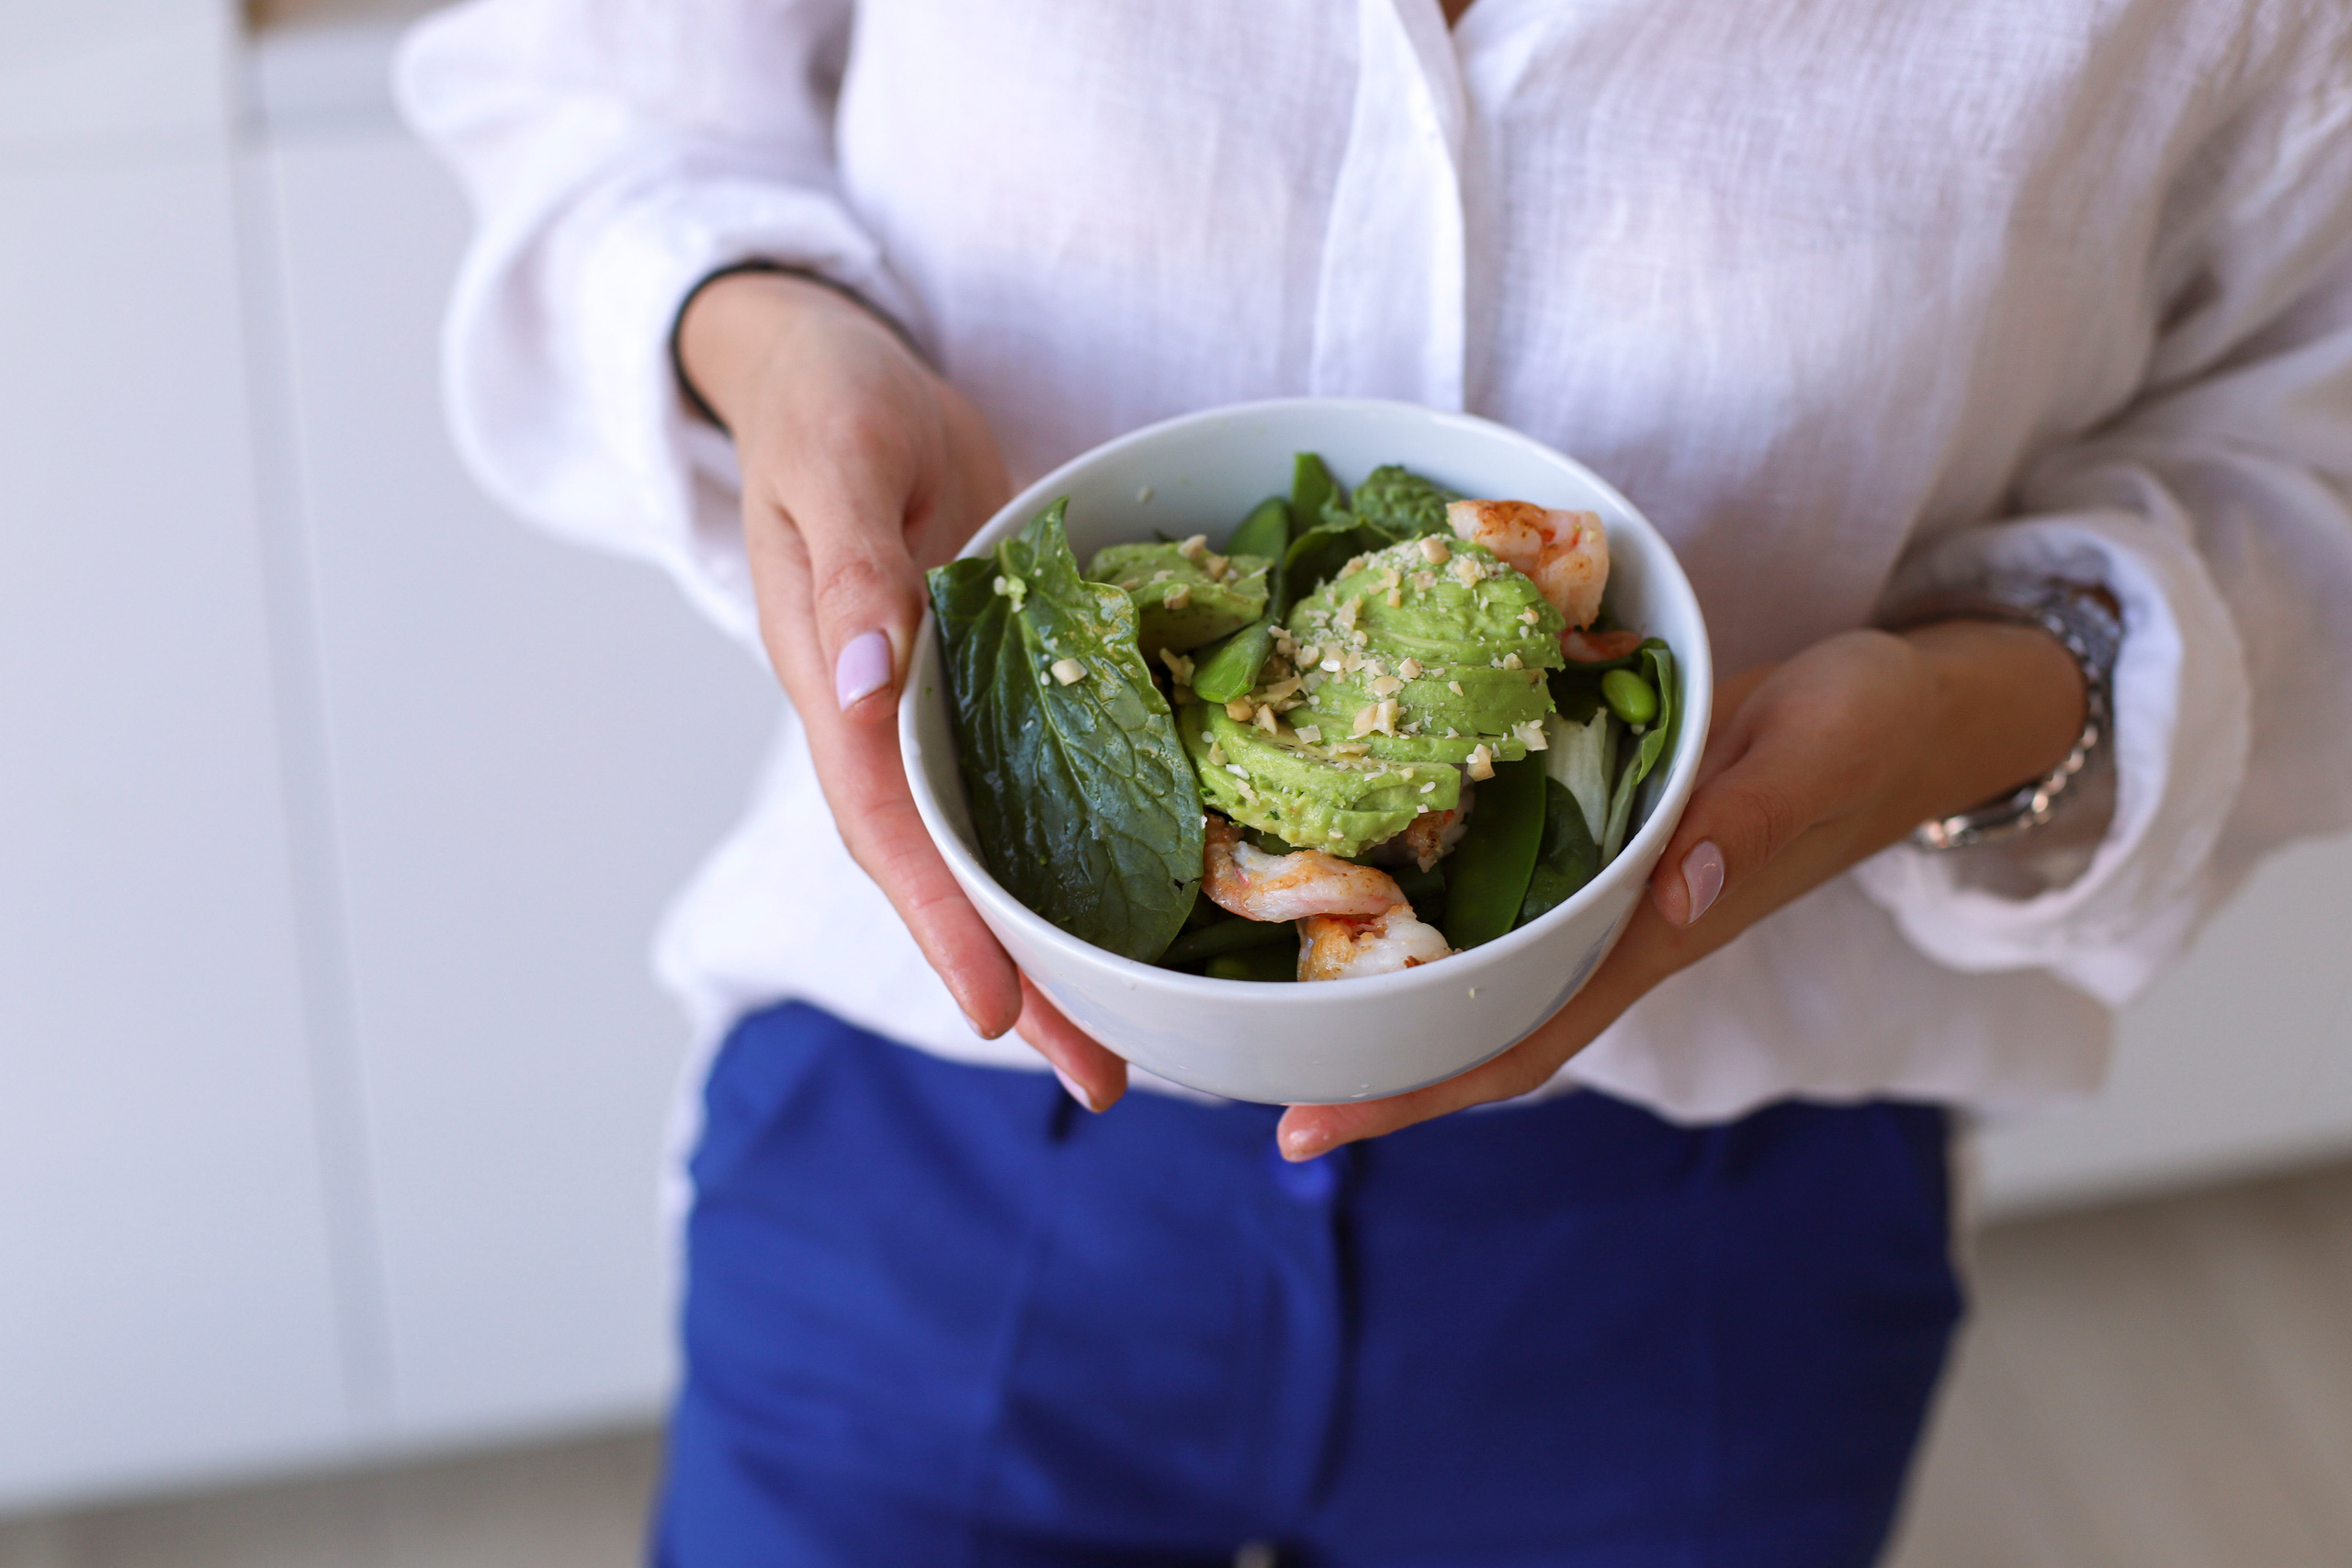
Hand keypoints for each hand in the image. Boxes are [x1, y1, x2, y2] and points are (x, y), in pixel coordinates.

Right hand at [679, 272, 1130, 1108]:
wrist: (831, 367)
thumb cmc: (825, 403)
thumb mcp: (837, 462)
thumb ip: (850, 568)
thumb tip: (867, 679)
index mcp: (836, 685)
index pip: (890, 827)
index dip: (945, 924)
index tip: (1002, 1011)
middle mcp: (888, 722)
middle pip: (951, 876)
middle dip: (1021, 980)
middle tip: (1106, 1080)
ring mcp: (942, 711)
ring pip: (998, 851)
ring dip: (1058, 945)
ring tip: (1136, 1042)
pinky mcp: (994, 684)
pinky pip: (1040, 786)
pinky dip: (1084, 856)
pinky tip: (1151, 909)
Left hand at [1275, 620, 2088, 1157]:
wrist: (1916, 710)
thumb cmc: (1872, 730)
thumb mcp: (1818, 754)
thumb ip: (1749, 823)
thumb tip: (1669, 899)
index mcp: (1661, 932)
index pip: (1527, 1041)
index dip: (1420, 1091)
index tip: (1314, 1123)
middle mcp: (1622, 932)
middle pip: (1485, 1031)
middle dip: (1378, 1070)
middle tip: (1253, 1087)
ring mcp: (1614, 897)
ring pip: (1491, 975)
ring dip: (1397, 999)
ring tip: (1278, 1007)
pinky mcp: (1608, 845)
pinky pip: (1511, 901)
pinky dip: (1439, 916)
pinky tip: (1371, 898)